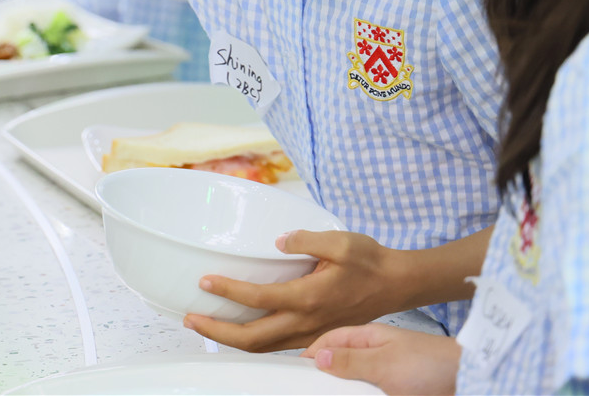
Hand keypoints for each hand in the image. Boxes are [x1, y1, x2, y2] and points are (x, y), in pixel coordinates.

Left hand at [184, 230, 405, 351]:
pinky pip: (277, 347)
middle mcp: (306, 322)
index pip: (258, 299)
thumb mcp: (341, 241)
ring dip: (232, 340)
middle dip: (218, 330)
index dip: (228, 290)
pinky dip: (253, 344)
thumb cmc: (369, 261)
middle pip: (253, 339)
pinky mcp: (315, 337)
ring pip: (264, 348)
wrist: (397, 284)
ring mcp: (311, 334)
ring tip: (207, 326)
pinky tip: (241, 331)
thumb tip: (279, 241)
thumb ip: (307, 239)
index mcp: (309, 297)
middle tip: (192, 318)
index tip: (206, 281)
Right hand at [302, 324, 459, 394]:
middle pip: (338, 364)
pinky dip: (358, 394)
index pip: (329, 341)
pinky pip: (368, 391)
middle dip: (323, 375)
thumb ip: (351, 360)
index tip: (292, 369)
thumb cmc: (431, 364)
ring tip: (324, 394)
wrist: (466, 378)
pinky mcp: (394, 389)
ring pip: (353, 382)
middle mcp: (374, 354)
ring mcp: (385, 373)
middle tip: (304, 388)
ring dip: (342, 389)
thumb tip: (319, 358)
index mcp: (368, 338)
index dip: (310, 354)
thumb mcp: (384, 363)